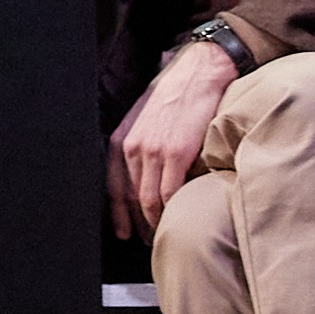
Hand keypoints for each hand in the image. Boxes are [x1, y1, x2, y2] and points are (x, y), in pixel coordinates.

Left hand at [105, 40, 240, 237]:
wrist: (201, 73)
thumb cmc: (177, 95)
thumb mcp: (145, 119)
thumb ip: (140, 145)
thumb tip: (144, 174)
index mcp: (121, 139)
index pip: (113, 187)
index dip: (118, 214)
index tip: (123, 232)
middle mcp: (133, 147)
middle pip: (131, 197)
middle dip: (139, 223)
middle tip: (149, 240)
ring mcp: (154, 151)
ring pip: (149, 200)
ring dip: (156, 222)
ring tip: (164, 235)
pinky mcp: (177, 153)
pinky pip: (171, 193)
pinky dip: (173, 210)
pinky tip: (178, 219)